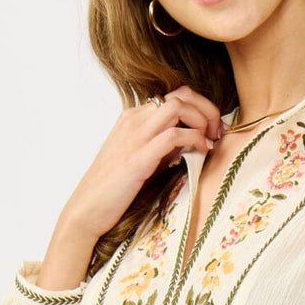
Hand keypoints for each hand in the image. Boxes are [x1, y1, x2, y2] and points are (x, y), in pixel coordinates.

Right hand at [64, 85, 223, 239]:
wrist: (86, 210)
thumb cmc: (114, 189)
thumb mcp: (142, 159)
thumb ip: (163, 146)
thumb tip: (190, 140)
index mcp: (132, 118)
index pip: (175, 96)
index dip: (201, 107)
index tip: (213, 128)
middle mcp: (134, 120)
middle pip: (181, 94)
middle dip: (207, 109)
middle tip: (218, 132)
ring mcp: (135, 137)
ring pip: (178, 106)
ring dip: (202, 120)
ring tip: (210, 140)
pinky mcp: (138, 158)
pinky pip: (173, 135)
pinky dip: (194, 139)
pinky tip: (201, 151)